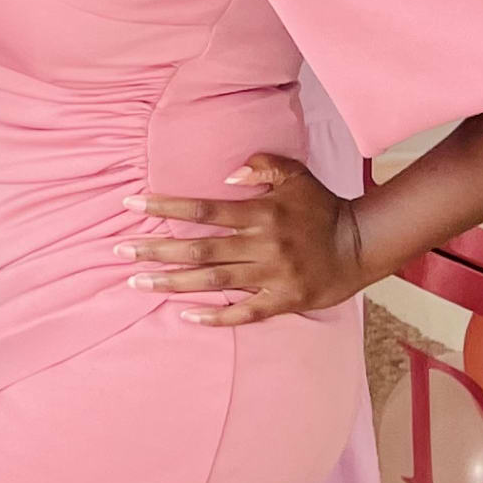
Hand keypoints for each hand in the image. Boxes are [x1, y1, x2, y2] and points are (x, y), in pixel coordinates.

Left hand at [121, 152, 368, 323]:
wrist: (363, 244)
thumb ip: (262, 166)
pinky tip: (186, 315)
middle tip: (118, 250)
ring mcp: (272, 277)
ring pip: (213, 281)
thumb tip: (225, 178)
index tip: (130, 204)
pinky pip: (244, 313)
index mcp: (260, 214)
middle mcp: (262, 246)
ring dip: (171, 282)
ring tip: (136, 281)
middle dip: (155, 249)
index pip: (202, 210)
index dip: (164, 207)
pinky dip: (215, 317)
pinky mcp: (283, 301)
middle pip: (198, 249)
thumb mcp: (296, 175)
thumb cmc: (322, 207)